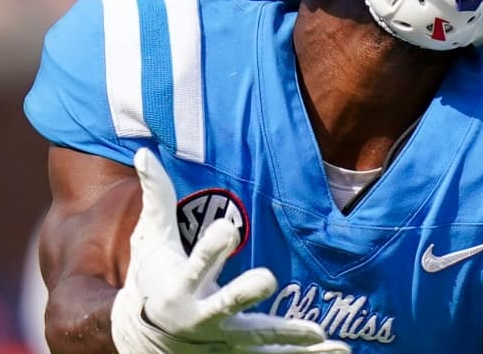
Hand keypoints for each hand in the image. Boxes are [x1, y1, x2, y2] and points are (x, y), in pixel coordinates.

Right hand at [111, 148, 351, 352]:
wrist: (143, 339)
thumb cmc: (153, 278)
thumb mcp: (152, 238)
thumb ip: (157, 196)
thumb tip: (146, 150)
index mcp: (179, 286)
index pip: (196, 264)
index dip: (211, 248)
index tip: (226, 226)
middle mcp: (201, 315)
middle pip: (225, 305)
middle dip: (244, 294)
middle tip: (267, 279)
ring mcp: (223, 338)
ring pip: (257, 340)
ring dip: (288, 336)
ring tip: (318, 332)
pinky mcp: (239, 352)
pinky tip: (340, 350)